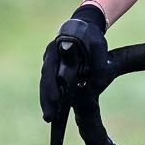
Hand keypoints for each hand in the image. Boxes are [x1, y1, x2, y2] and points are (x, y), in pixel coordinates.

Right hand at [40, 3, 108, 121]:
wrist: (84, 26)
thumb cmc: (92, 37)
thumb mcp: (99, 46)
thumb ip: (99, 64)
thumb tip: (98, 85)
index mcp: (59, 48)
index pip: (52, 69)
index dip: (53, 86)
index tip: (56, 100)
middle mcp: (51, 55)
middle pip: (45, 79)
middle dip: (47, 99)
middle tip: (49, 118)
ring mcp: (49, 62)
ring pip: (45, 84)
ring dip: (46, 101)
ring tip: (49, 118)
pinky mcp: (52, 69)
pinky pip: (49, 84)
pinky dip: (50, 97)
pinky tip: (53, 111)